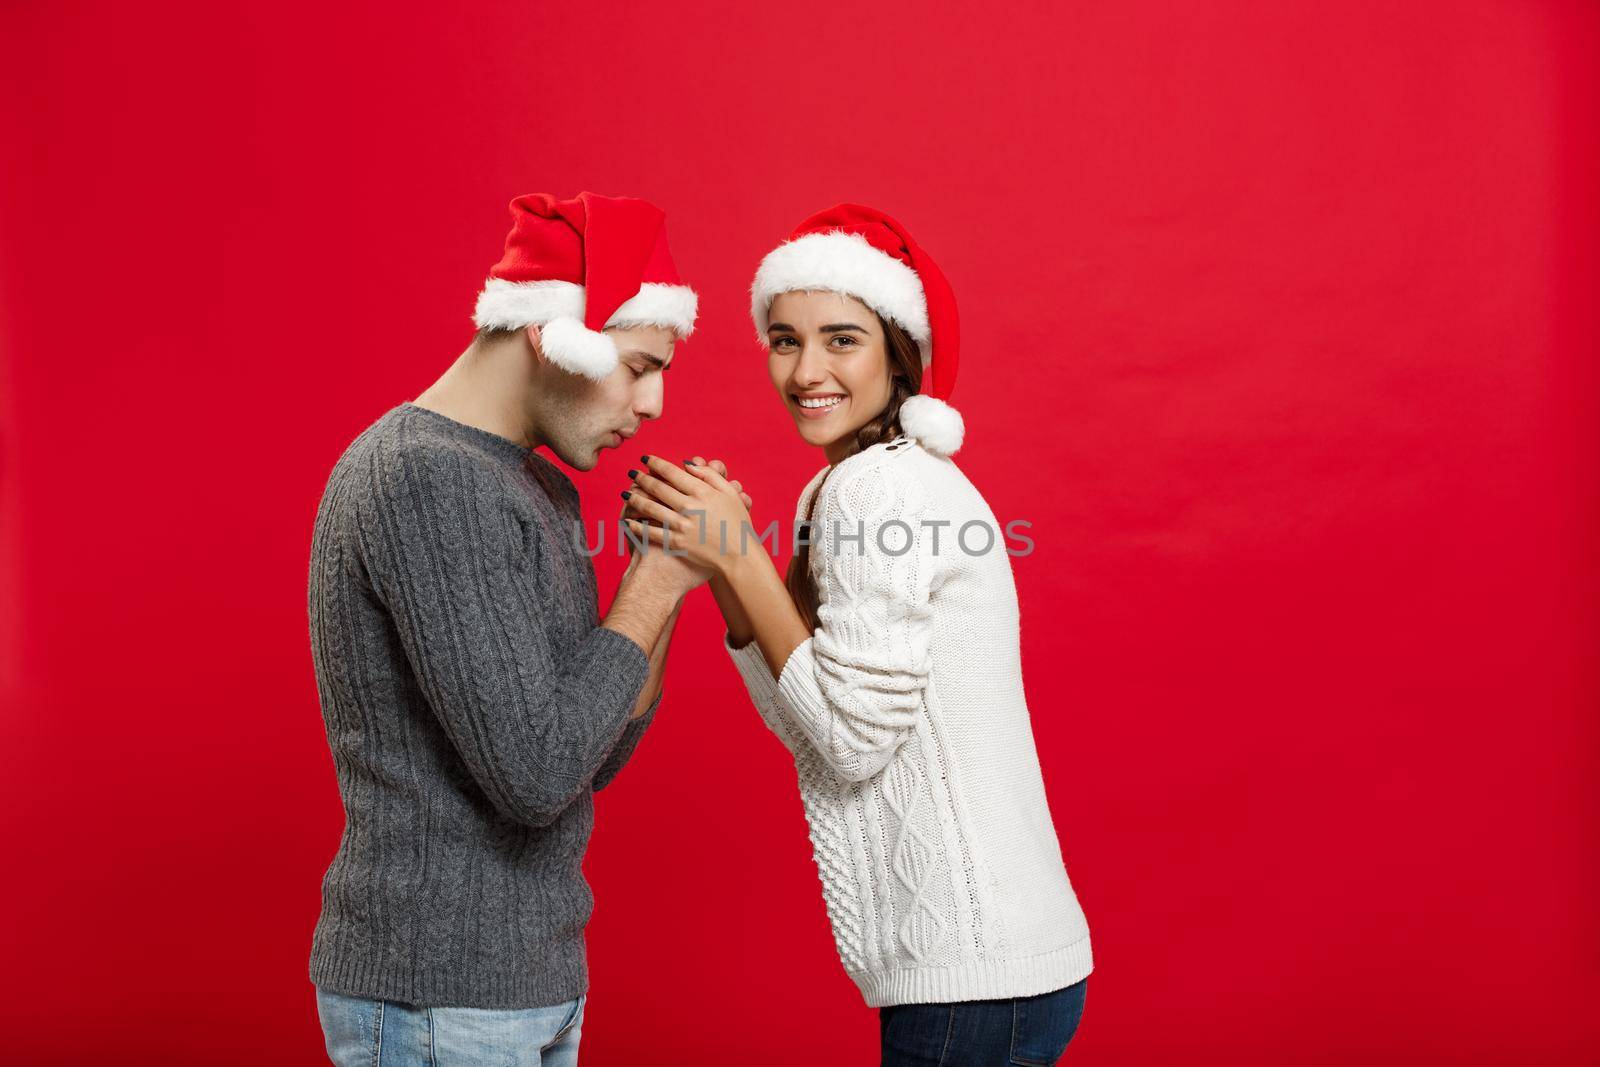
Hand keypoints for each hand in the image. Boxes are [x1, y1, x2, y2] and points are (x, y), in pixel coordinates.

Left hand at [624, 455, 757, 577]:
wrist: (739, 556)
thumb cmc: (737, 523)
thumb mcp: (729, 493)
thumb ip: (710, 476)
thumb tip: (688, 465)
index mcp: (702, 491)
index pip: (672, 472)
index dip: (656, 464)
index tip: (646, 459)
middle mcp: (689, 506)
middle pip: (658, 488)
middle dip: (641, 478)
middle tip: (631, 472)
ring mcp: (682, 525)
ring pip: (651, 508)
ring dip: (635, 499)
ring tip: (625, 493)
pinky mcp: (677, 543)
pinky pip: (652, 532)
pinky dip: (638, 525)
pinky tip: (629, 520)